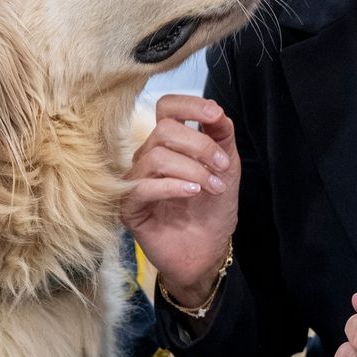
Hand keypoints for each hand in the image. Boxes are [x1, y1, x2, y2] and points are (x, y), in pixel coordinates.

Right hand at [122, 95, 238, 303]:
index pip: (167, 107)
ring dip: (192, 169)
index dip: (190, 105)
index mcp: (169, 142)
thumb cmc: (213, 207)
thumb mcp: (226, 166)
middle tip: (222, 166)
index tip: (215, 115)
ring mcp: (136, 181)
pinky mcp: (129, 207)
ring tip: (213, 187)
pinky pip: (143, 186)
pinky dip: (173, 186)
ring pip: (156, 157)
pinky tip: (193, 193)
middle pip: (164, 130)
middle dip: (199, 145)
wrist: (208, 251)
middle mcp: (148, 156)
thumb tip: (217, 110)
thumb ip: (221, 135)